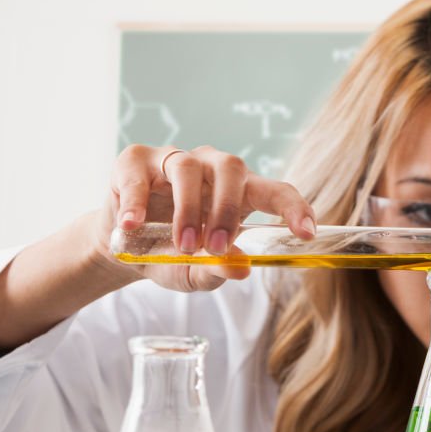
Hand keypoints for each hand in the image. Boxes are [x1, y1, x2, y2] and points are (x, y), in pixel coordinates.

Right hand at [94, 144, 316, 291]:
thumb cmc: (170, 255)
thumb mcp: (194, 272)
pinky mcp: (135, 161)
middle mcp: (212, 168)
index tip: (307, 234)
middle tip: (216, 247)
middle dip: (227, 209)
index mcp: (240, 193)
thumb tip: (241, 269)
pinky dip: (136, 200)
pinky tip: (133, 225)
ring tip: (181, 246)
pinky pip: (140, 174)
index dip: (295, 208)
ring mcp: (173, 159)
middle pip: (232, 169)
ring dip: (188, 209)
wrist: (122, 250)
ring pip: (189, 168)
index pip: (276, 191)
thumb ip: (217, 270)